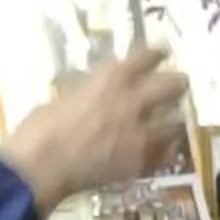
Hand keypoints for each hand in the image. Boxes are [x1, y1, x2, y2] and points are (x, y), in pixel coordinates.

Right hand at [0, 48, 190, 212]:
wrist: (41, 166)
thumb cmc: (41, 127)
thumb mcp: (67, 95)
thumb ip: (91, 91)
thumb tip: (99, 94)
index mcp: (111, 78)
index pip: (148, 56)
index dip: (157, 54)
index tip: (163, 53)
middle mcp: (134, 100)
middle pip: (175, 85)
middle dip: (178, 85)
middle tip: (177, 88)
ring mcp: (142, 133)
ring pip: (179, 122)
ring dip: (174, 121)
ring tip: (172, 124)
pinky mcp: (143, 162)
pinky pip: (168, 153)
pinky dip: (166, 151)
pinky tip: (162, 151)